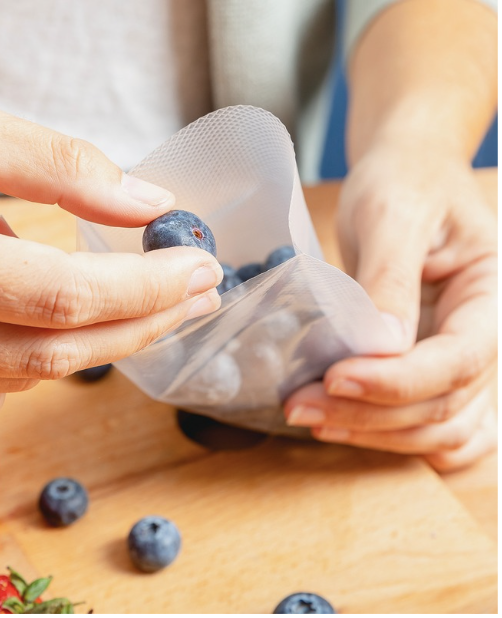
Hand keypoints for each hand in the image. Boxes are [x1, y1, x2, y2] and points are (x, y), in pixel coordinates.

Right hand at [0, 84, 221, 419]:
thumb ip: (56, 166)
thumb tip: (148, 202)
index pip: (64, 296)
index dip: (146, 287)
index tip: (202, 266)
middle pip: (55, 354)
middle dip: (143, 325)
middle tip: (201, 296)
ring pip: (23, 379)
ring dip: (97, 343)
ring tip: (144, 301)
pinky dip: (33, 362)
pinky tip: (46, 323)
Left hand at [284, 144, 496, 470]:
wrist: (404, 179)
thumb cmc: (405, 183)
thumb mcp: (394, 216)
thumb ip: (390, 279)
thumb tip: (383, 345)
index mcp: (491, 295)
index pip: (459, 359)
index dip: (397, 381)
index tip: (334, 378)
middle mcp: (484, 337)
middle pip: (444, 405)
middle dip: (370, 414)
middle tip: (299, 405)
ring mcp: (461, 359)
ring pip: (439, 430)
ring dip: (374, 434)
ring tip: (308, 414)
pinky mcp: (431, 368)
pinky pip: (433, 429)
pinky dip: (393, 439)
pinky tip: (344, 426)